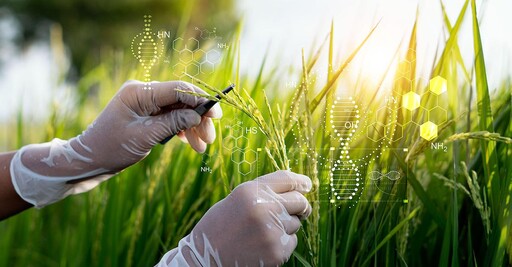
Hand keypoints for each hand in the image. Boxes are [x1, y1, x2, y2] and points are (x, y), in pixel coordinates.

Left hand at [10, 80, 220, 207]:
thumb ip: (172, 123)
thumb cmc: (112, 148)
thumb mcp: (144, 137)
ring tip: (202, 147)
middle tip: (210, 137)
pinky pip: (170, 118)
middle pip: (181, 100)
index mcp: (139, 93)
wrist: (89, 160)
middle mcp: (143, 93)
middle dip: (198, 118)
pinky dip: (181, 130)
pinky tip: (191, 143)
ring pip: (178, 111)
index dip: (199, 100)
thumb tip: (197, 115)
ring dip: (192, 127)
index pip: (177, 89)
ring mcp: (145, 104)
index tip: (216, 114)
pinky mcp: (147, 115)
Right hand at [157, 170, 312, 266]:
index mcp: (251, 191)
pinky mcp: (277, 251)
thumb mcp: (237, 199)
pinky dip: (282, 243)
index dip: (301, 181)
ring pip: (295, 223)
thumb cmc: (220, 225)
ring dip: (286, 226)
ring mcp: (272, 230)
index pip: (288, 179)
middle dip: (300, 206)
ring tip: (261, 232)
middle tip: (297, 211)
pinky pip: (291, 241)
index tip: (307, 185)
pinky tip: (262, 245)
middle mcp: (264, 207)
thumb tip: (299, 189)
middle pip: (300, 201)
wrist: (205, 257)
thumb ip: (264, 192)